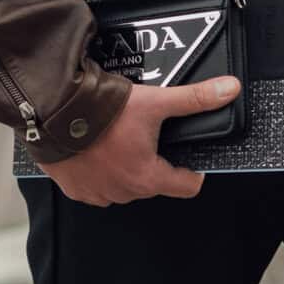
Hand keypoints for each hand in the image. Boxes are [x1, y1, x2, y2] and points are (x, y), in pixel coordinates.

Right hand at [40, 76, 240, 205]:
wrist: (54, 109)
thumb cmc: (101, 111)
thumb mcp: (155, 101)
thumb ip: (194, 99)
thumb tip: (229, 90)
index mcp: (147, 177)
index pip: (187, 186)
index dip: (192, 171)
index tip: (189, 159)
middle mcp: (123, 192)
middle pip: (153, 183)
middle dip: (153, 162)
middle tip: (144, 136)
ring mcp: (97, 193)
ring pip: (124, 185)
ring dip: (124, 168)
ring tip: (118, 141)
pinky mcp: (75, 189)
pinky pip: (96, 187)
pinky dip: (99, 172)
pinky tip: (96, 150)